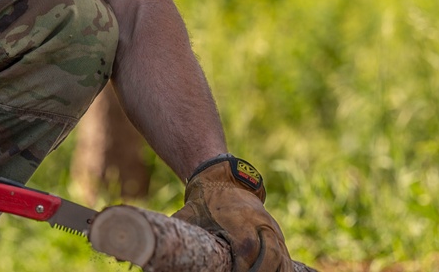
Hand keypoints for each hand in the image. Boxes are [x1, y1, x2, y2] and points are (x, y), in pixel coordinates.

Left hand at [173, 156, 291, 271]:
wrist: (222, 176)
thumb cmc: (203, 200)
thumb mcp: (188, 216)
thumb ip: (181, 233)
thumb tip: (156, 243)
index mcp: (239, 224)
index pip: (248, 254)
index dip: (244, 270)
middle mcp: (259, 225)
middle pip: (272, 257)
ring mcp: (269, 226)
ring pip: (281, 256)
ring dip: (276, 270)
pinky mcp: (274, 228)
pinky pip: (283, 251)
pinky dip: (281, 265)